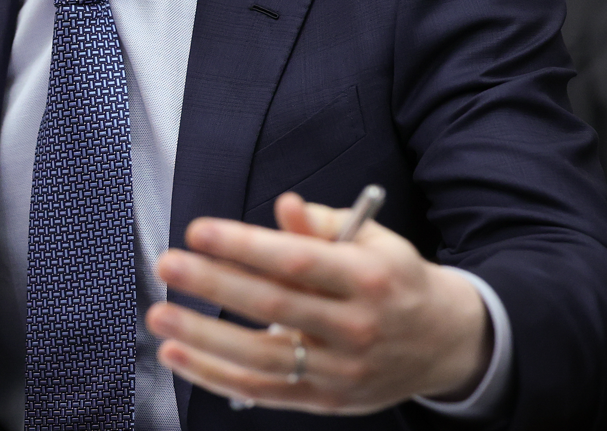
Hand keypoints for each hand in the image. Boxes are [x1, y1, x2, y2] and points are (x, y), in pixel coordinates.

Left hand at [147, 191, 491, 413]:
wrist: (445, 343)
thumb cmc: (395, 280)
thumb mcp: (373, 240)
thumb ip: (322, 224)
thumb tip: (282, 206)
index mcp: (368, 278)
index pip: (299, 260)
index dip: (245, 246)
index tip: (199, 231)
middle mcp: (356, 326)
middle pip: (275, 307)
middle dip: (214, 286)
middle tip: (167, 266)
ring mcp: (341, 369)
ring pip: (263, 357)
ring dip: (203, 339)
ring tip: (160, 316)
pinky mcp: (326, 400)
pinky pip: (263, 391)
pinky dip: (215, 376)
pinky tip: (178, 356)